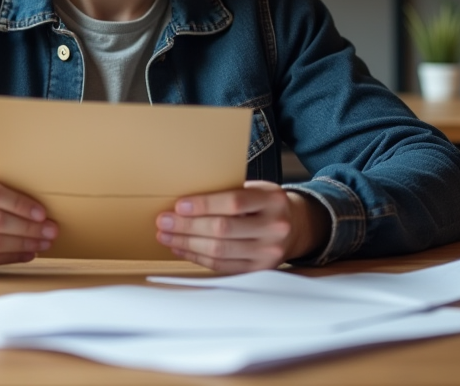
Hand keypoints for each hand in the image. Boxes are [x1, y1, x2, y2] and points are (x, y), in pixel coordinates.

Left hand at [155, 181, 329, 272]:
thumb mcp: (257, 189)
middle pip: (223, 229)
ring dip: (187, 243)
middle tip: (163, 221)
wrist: (296, 227)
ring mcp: (268, 252)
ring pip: (219, 251)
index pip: (234, 203)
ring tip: (166, 236)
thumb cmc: (266, 204)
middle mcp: (275, 227)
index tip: (179, 205)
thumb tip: (185, 199)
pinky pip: (222, 266)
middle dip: (187, 226)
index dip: (204, 205)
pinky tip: (181, 249)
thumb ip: (230, 192)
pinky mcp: (259, 270)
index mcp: (273, 200)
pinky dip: (197, 257)